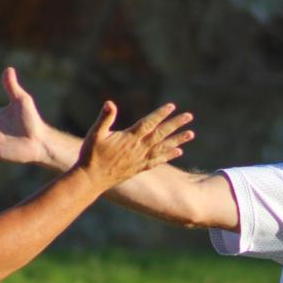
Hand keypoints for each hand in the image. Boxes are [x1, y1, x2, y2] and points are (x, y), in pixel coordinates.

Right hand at [76, 101, 193, 192]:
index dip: (160, 114)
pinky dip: (169, 155)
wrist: (91, 179)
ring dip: (178, 140)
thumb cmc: (91, 155)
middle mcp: (138, 149)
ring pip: (163, 148)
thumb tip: (110, 103)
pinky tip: (179, 152)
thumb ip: (104, 118)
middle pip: (161, 134)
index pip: (148, 123)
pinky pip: (158, 161)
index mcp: (129, 138)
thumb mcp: (95, 134)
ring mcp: (140, 159)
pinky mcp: (139, 168)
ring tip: (191, 134)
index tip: (172, 106)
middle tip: (189, 116)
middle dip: (175, 124)